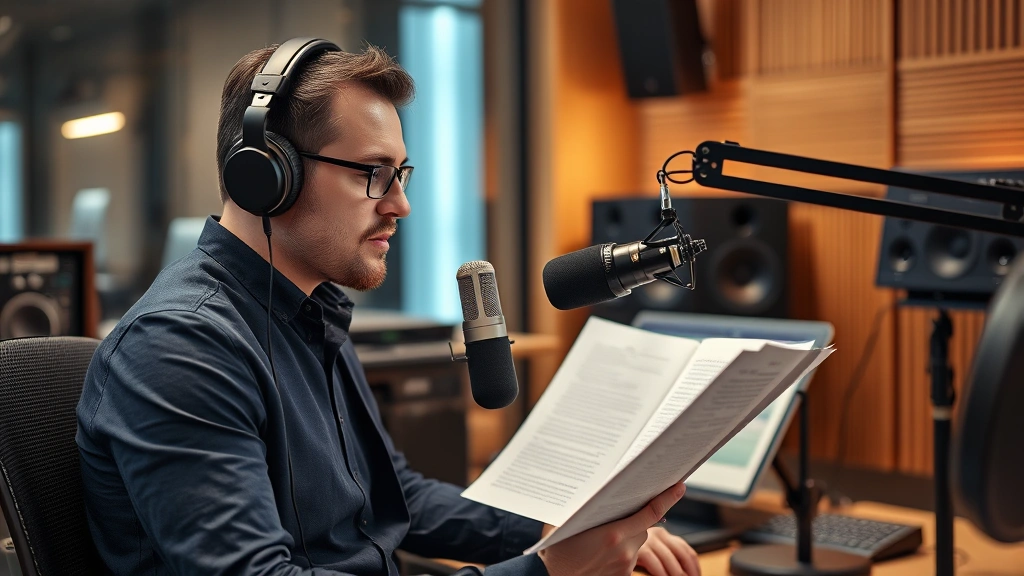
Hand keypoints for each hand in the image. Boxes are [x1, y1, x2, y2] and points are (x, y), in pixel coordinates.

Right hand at [538, 481, 685, 575]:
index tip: (680, 486)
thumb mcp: (568, 521)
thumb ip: (588, 507)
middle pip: (642, 526)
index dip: (668, 498)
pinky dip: (619, 552)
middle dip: (633, 518)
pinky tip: (599, 553)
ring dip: (625, 536)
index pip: (650, 513)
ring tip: (599, 539)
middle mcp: (624, 550)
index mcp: (613, 533)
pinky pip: (628, 557)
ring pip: (635, 542)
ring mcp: (625, 565)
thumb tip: (598, 485)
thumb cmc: (556, 548)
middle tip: (614, 514)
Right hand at [635, 527, 700, 575]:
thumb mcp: (652, 556)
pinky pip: (657, 567)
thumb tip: (686, 574)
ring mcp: (648, 540)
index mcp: (663, 535)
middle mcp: (658, 534)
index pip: (688, 552)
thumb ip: (667, 560)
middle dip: (690, 572)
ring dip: (677, 575)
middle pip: (683, 554)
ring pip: (671, 561)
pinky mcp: (640, 549)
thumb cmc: (632, 558)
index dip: (696, 568)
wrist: (607, 553)